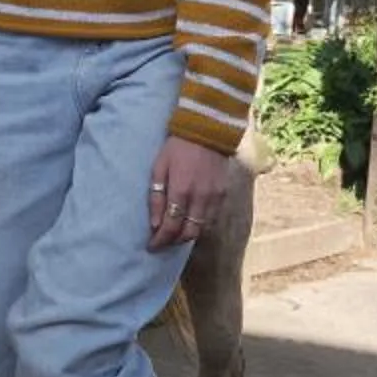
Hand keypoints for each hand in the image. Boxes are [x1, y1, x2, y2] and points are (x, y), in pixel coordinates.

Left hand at [147, 135, 229, 251]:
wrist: (207, 130)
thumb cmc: (177, 147)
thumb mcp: (159, 167)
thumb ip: (156, 196)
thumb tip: (155, 224)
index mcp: (181, 191)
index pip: (170, 227)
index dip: (160, 240)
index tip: (152, 246)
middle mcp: (200, 198)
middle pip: (188, 233)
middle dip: (174, 241)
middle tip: (163, 242)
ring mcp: (215, 197)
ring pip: (202, 228)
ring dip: (188, 234)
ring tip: (175, 233)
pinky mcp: (224, 194)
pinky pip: (212, 218)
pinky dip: (201, 224)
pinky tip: (191, 221)